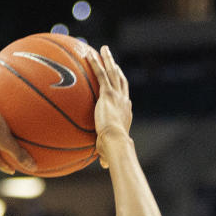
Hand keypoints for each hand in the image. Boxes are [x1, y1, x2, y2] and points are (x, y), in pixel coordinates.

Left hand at [86, 45, 131, 168]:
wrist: (115, 140)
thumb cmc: (113, 148)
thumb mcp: (109, 149)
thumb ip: (105, 155)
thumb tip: (105, 166)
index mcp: (125, 111)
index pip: (124, 97)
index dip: (121, 88)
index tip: (117, 82)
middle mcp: (124, 100)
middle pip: (121, 79)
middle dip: (117, 68)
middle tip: (112, 59)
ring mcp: (116, 95)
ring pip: (113, 72)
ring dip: (108, 59)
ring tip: (103, 49)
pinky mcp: (107, 94)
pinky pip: (100, 74)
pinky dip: (96, 63)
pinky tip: (89, 54)